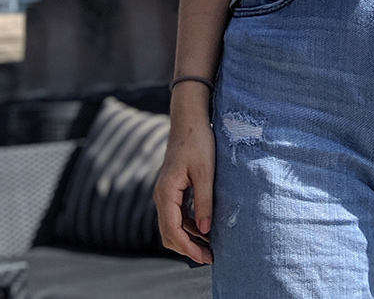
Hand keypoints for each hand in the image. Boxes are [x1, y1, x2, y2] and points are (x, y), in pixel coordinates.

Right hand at [154, 106, 215, 264]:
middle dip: (188, 247)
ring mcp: (165, 193)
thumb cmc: (198, 141)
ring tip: (210, 246)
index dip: (188, 247)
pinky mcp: (173, 189)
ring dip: (189, 238)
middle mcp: (162, 195)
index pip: (172, 230)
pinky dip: (189, 225)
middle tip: (210, 256)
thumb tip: (206, 230)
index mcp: (166, 192)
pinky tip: (205, 228)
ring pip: (173, 225)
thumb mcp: (205, 171)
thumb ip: (204, 201)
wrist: (189, 118)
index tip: (205, 257)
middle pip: (169, 233)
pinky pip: (177, 214)